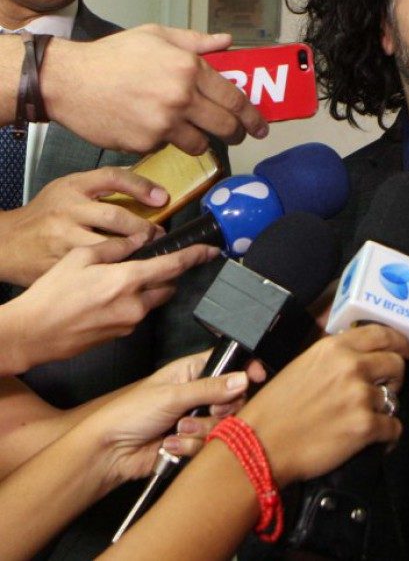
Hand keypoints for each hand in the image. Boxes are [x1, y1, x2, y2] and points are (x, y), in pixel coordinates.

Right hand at [0, 167, 168, 286]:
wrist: (8, 245)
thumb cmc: (44, 214)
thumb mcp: (70, 187)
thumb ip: (104, 184)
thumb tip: (148, 190)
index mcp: (72, 192)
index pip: (113, 182)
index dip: (141, 188)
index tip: (162, 199)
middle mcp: (68, 215)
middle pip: (115, 218)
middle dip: (144, 229)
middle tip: (159, 235)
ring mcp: (64, 245)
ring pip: (110, 251)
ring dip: (136, 255)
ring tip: (153, 257)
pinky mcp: (61, 267)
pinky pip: (98, 275)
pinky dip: (119, 277)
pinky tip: (131, 278)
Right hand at [1, 234, 220, 372]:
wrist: (32, 333)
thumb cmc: (51, 294)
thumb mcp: (80, 257)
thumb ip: (115, 246)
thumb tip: (139, 238)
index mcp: (128, 280)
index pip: (174, 266)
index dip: (196, 256)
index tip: (211, 250)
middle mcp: (135, 304)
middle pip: (168, 286)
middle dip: (166, 274)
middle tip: (149, 263)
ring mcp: (129, 323)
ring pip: (153, 301)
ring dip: (148, 290)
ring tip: (120, 281)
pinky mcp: (121, 335)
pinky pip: (136, 314)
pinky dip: (132, 303)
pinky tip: (107, 298)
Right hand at [42, 25, 268, 154]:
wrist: (70, 81)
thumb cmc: (111, 55)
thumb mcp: (155, 35)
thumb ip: (195, 41)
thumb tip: (226, 42)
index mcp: (188, 67)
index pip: (234, 98)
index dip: (252, 115)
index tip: (260, 125)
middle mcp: (181, 96)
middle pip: (226, 126)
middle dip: (238, 133)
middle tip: (239, 134)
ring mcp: (164, 123)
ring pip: (200, 144)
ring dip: (202, 140)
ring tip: (192, 131)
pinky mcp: (146, 143)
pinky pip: (169, 148)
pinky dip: (167, 141)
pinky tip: (152, 126)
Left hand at [75, 350, 252, 489]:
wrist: (111, 452)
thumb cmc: (130, 413)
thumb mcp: (172, 395)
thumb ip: (210, 388)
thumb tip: (242, 378)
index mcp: (192, 371)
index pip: (228, 363)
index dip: (244, 369)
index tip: (256, 376)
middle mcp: (198, 393)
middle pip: (233, 398)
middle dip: (222, 409)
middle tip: (209, 411)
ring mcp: (196, 419)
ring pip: (222, 425)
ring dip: (201, 430)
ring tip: (178, 429)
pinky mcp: (193, 442)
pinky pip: (208, 445)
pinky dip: (191, 446)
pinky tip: (171, 443)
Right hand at [238, 324, 408, 487]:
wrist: (262, 444)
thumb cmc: (276, 407)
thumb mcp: (303, 365)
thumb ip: (333, 357)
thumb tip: (358, 356)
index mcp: (334, 348)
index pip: (380, 334)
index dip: (399, 341)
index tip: (406, 350)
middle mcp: (351, 366)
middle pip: (396, 363)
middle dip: (396, 376)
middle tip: (386, 387)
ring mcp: (360, 396)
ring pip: (395, 397)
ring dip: (386, 407)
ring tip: (369, 416)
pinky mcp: (365, 426)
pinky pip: (394, 426)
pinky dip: (388, 434)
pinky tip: (375, 438)